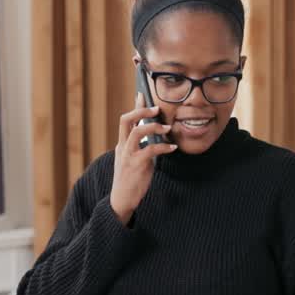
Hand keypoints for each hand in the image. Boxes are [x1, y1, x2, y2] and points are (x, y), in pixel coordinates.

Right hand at [110, 94, 176, 224]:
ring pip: (137, 131)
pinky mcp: (136, 165)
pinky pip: (150, 150)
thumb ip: (141, 146)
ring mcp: (128, 155)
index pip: (126, 120)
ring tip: (167, 127)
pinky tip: (172, 148)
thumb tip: (154, 135)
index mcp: (122, 144)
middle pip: (126, 120)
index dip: (135, 106)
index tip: (142, 94)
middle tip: (157, 108)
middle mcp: (123, 146)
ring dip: (153, 127)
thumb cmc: (130, 179)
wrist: (121, 200)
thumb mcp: (134, 159)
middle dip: (141, 111)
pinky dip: (163, 147)